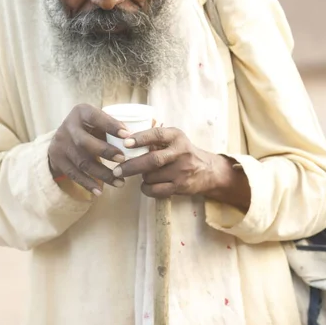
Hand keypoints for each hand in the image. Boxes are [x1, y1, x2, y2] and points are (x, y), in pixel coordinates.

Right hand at [48, 104, 128, 195]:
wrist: (62, 139)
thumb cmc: (90, 129)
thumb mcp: (98, 122)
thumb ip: (113, 127)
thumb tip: (138, 137)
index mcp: (81, 112)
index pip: (95, 117)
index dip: (111, 125)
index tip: (127, 135)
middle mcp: (68, 127)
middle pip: (84, 142)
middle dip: (105, 151)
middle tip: (122, 159)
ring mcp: (60, 144)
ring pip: (82, 162)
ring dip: (102, 174)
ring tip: (120, 182)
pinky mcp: (57, 160)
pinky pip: (74, 175)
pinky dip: (88, 184)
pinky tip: (100, 191)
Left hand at [112, 127, 250, 211]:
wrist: (208, 170)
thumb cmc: (183, 152)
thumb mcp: (174, 139)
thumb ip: (155, 138)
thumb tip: (124, 137)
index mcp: (176, 136)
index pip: (157, 134)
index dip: (140, 138)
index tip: (125, 142)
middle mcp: (181, 152)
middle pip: (153, 160)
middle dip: (132, 165)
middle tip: (117, 169)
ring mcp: (182, 170)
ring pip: (152, 176)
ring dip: (142, 177)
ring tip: (142, 174)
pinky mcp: (181, 186)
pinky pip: (157, 190)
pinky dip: (146, 189)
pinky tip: (145, 185)